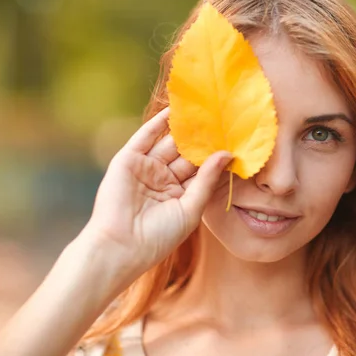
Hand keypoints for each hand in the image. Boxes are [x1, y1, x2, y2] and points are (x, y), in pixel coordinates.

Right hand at [81, 106, 231, 273]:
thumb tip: (227, 154)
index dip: (215, 155)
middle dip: (202, 138)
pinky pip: (146, 137)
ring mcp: (146, 168)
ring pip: (168, 142)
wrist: (121, 246)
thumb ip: (207, 179)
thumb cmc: (160, 236)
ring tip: (202, 109)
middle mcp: (164, 179)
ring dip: (183, 127)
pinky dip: (159, 123)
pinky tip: (174, 109)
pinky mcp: (128, 159)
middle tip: (221, 118)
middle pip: (186, 153)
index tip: (234, 139)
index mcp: (180, 194)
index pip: (201, 169)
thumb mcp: (192, 208)